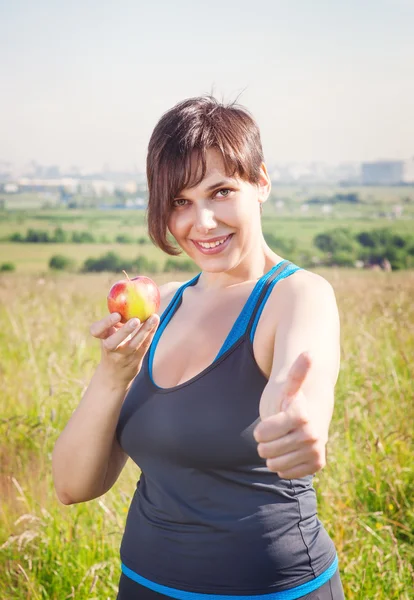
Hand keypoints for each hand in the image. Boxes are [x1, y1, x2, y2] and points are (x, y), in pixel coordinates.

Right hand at [89, 312, 159, 386]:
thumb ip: (116, 319)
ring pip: (134, 344)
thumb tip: (128, 291)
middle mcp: (110, 349)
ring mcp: (123, 356)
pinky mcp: (135, 360)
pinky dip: (151, 333)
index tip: (116, 315)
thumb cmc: (114, 344)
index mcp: (101, 338)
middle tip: (135, 320)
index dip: (105, 323)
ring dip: (145, 330)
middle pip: (113, 342)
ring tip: (154, 317)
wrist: (115, 374)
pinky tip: (156, 322)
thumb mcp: (110, 333)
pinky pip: (144, 346)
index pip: (96, 331)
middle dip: (124, 331)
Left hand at [253, 352, 326, 478]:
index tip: (268, 423)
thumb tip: (310, 352)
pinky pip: (286, 473)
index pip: (262, 433)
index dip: (261, 430)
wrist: (309, 417)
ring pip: (274, 465)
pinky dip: (283, 465)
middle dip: (265, 443)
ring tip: (281, 443)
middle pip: (265, 451)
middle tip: (274, 434)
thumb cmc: (289, 401)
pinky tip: (289, 453)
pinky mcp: (317, 464)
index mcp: (300, 415)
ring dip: (272, 455)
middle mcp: (312, 434)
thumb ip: (297, 372)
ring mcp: (316, 450)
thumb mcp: (287, 387)